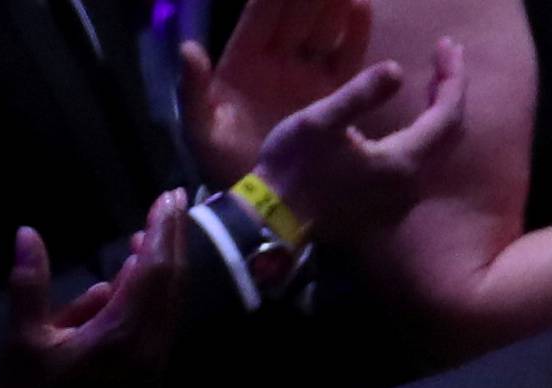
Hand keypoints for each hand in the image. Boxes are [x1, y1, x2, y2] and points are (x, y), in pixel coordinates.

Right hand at [0, 196, 187, 387]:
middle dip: (172, 240)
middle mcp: (148, 349)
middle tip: (174, 202)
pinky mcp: (146, 375)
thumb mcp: (22, 339)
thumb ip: (28, 284)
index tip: (168, 197)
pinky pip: (157, 325)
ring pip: (168, 305)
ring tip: (153, 232)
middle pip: (171, 284)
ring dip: (163, 266)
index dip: (162, 231)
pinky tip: (135, 276)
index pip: (153, 272)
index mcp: (121, 335)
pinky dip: (151, 295)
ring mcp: (151, 364)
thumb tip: (28, 233)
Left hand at [179, 0, 375, 186]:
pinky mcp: (329, 97)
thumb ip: (192, 92)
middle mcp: (276, 62)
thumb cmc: (223, 164)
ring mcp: (304, 77)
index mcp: (243, 62)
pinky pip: (343, 59)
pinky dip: (353, 35)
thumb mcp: (200, 131)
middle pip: (294, 14)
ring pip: (320, 30)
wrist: (259, 203)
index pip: (260, 15)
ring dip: (333, 5)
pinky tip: (362, 8)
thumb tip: (189, 50)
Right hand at [253, 38, 465, 239]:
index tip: (450, 45)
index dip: (452, 78)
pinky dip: (429, 132)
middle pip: (451, 133)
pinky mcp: (393, 202)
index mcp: (403, 162)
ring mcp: (406, 197)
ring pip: (441, 149)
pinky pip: (425, 161)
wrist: (279, 218)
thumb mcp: (321, 121)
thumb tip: (397, 69)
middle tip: (448, 55)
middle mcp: (414, 183)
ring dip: (442, 112)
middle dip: (453, 91)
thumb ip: (360, 94)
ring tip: (436, 80)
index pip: (446, 116)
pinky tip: (417, 117)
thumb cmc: (295, 167)